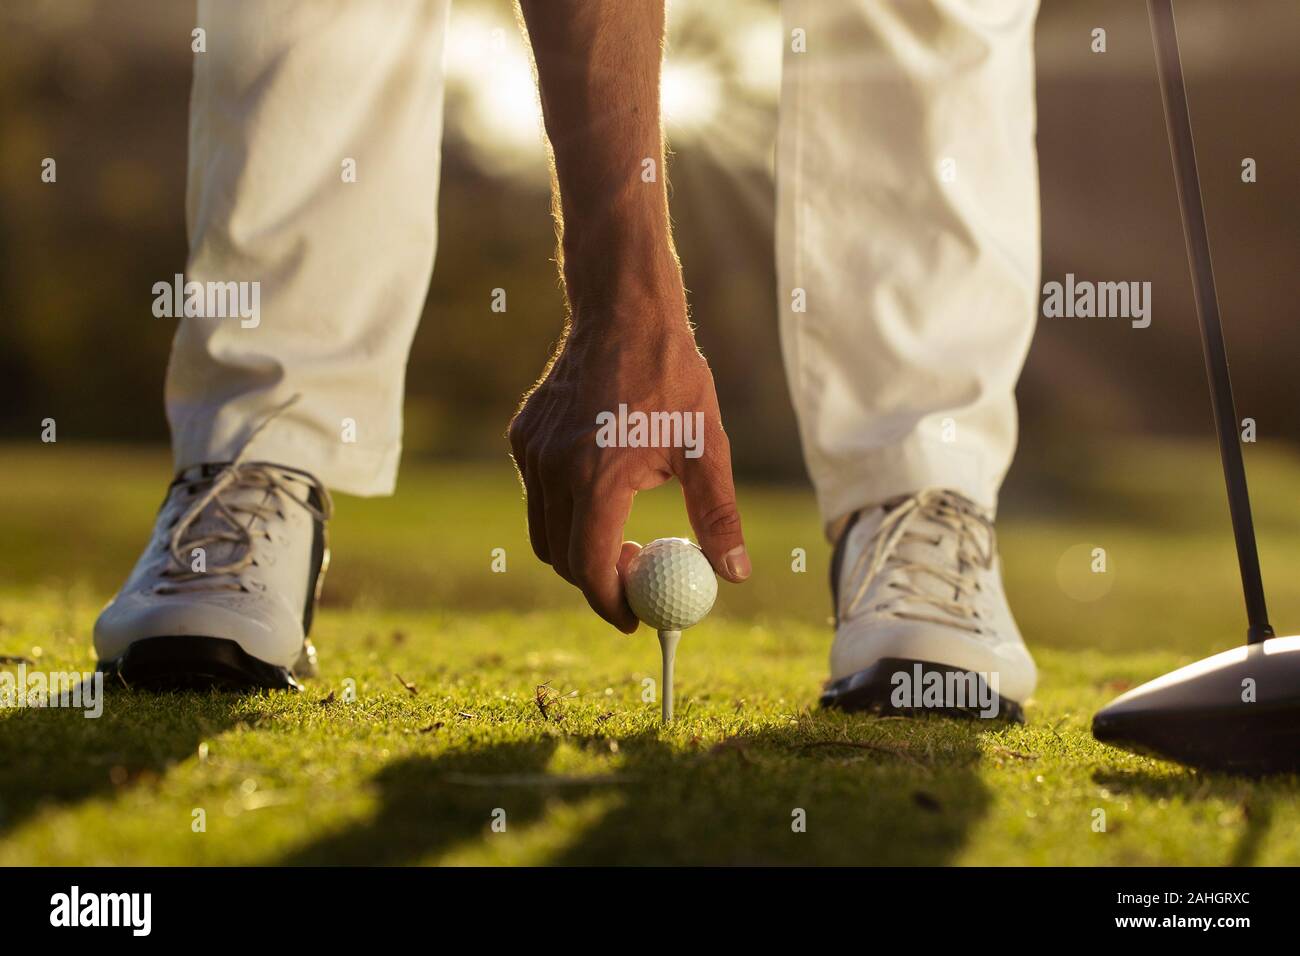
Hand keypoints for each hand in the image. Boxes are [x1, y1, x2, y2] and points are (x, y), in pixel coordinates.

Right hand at [509, 312, 748, 632]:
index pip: (589, 567)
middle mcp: (554, 468)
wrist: (622, 309)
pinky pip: (537, 494)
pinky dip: (563, 511)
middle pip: (561, 557)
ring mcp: (532, 452)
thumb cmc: (671, 374)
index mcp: (597, 476)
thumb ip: (718, 515)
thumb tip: (734, 574)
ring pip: (543, 529)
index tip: (636, 619)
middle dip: (595, 581)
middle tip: (634, 581)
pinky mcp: (522, 436)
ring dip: (576, 548)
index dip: (611, 604)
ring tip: (621, 538)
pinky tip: (601, 489)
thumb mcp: (706, 446)